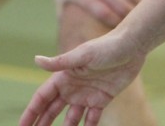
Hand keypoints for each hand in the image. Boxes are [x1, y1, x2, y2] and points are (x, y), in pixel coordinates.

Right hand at [19, 33, 146, 125]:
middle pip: (52, 110)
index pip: (42, 98)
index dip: (31, 112)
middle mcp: (72, 87)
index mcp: (64, 76)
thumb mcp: (83, 55)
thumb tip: (36, 60)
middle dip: (42, 123)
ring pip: (70, 118)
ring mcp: (87, 94)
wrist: (132, 46)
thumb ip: (60, 61)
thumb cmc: (106, 46)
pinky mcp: (102, 99)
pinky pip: (91, 119)